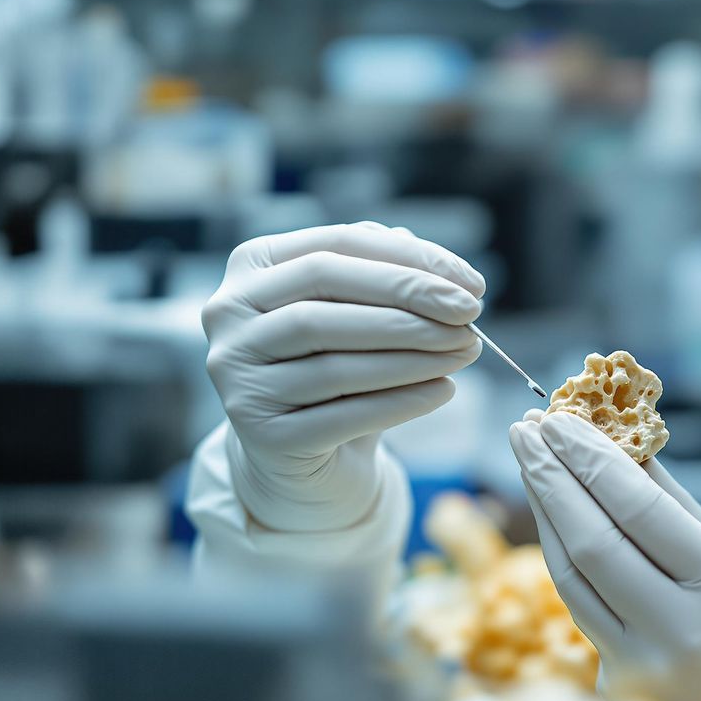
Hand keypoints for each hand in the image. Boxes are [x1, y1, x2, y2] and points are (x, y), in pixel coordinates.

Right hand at [202, 222, 483, 531]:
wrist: (303, 454)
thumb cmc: (336, 367)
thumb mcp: (358, 312)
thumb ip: (389, 276)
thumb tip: (445, 273)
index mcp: (251, 267)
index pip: (336, 245)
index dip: (410, 260)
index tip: (472, 283)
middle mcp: (229, 316)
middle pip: (328, 291)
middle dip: (411, 300)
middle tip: (471, 314)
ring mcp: (238, 377)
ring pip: (336, 357)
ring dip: (414, 353)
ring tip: (467, 350)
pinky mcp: (262, 435)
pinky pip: (343, 414)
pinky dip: (402, 400)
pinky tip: (443, 389)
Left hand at [509, 411, 700, 700]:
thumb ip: (677, 505)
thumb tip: (620, 447)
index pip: (638, 509)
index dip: (590, 458)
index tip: (558, 418)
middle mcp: (680, 632)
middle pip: (592, 544)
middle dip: (551, 478)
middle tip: (526, 429)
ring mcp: (646, 668)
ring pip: (572, 580)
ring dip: (545, 516)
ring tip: (531, 464)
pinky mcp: (622, 688)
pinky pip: (582, 612)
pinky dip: (564, 561)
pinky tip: (552, 521)